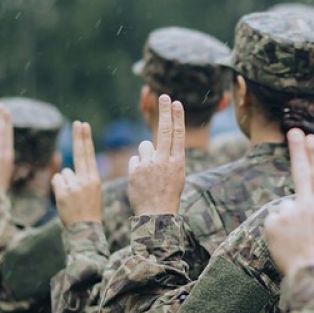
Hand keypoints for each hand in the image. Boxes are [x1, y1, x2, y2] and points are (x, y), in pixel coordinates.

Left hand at [52, 121, 102, 226]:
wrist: (85, 230)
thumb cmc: (87, 211)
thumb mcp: (91, 192)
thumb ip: (81, 178)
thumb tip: (66, 169)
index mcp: (95, 180)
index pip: (89, 155)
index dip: (85, 139)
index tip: (83, 125)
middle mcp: (86, 180)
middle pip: (80, 153)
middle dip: (79, 136)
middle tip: (77, 123)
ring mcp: (75, 186)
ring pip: (64, 174)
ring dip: (64, 184)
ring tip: (71, 199)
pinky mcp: (63, 193)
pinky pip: (56, 181)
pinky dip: (57, 189)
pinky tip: (64, 200)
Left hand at [128, 95, 186, 215]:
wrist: (156, 216)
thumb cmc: (168, 196)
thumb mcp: (176, 176)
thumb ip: (167, 158)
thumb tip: (154, 144)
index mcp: (178, 162)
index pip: (178, 134)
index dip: (177, 117)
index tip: (176, 102)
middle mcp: (165, 160)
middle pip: (164, 130)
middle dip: (165, 111)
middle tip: (164, 96)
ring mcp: (149, 165)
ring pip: (144, 146)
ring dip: (145, 154)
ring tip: (149, 173)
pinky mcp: (135, 170)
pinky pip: (134, 160)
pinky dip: (137, 167)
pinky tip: (141, 180)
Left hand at [265, 129, 313, 275]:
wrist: (313, 275)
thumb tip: (295, 200)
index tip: (310, 137)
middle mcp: (309, 204)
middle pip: (301, 171)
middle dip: (298, 150)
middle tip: (294, 131)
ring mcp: (290, 212)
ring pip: (284, 209)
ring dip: (287, 223)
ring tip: (296, 241)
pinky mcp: (273, 222)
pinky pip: (273, 222)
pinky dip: (277, 232)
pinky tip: (286, 244)